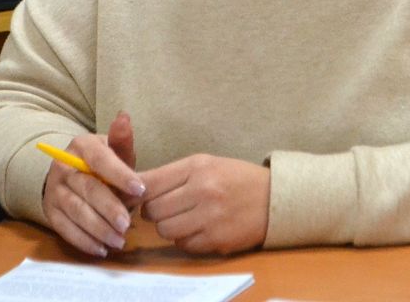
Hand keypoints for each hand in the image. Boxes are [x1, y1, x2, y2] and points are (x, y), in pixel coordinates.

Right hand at [41, 112, 145, 256]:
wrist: (71, 173)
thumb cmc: (102, 162)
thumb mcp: (113, 150)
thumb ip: (121, 141)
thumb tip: (124, 117)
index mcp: (82, 146)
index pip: (100, 160)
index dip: (120, 175)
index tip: (140, 190)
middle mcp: (63, 165)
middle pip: (87, 189)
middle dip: (109, 208)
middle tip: (127, 224)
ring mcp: (54, 190)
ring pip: (76, 211)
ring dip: (98, 229)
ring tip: (119, 241)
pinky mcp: (50, 211)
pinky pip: (65, 229)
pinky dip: (84, 241)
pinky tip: (102, 249)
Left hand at [139, 154, 269, 254]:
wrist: (274, 198)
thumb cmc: (234, 178)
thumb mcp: (206, 164)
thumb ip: (173, 175)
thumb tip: (136, 188)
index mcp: (197, 167)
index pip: (150, 182)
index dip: (137, 192)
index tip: (135, 197)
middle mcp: (203, 190)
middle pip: (154, 210)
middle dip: (153, 211)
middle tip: (164, 208)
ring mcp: (211, 218)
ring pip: (165, 230)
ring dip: (168, 227)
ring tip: (181, 218)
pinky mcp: (217, 240)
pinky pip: (184, 245)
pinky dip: (185, 239)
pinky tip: (198, 228)